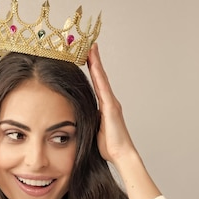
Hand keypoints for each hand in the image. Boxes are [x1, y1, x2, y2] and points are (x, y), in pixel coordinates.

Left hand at [87, 43, 136, 163]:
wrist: (121, 154)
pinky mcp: (111, 107)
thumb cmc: (109, 146)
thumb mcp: (94, 129)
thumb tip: (78, 117)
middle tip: (88, 44)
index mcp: (105, 107)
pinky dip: (98, 73)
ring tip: (90, 47)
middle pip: (100, 76)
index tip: (86, 55)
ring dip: (96, 62)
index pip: (96, 84)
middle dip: (94, 60)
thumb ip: (89, 120)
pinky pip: (102, 86)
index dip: (92, 69)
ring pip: (101, 78)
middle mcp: (110, 101)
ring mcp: (111, 103)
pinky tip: (93, 63)